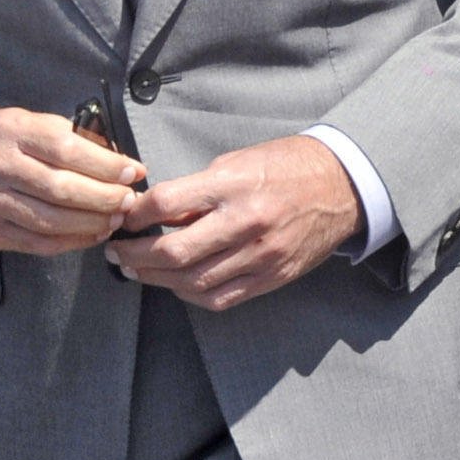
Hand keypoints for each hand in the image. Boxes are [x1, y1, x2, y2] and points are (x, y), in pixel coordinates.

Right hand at [0, 107, 145, 254]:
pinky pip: (36, 243)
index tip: (133, 171)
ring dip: (91, 223)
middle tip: (129, 200)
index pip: (66, 150)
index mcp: (12, 131)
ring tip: (115, 218)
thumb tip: (115, 159)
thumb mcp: (26, 121)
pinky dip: (70, 241)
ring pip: (50, 221)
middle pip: (61, 189)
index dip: (105, 164)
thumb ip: (67, 137)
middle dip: (104, 197)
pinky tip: (92, 234)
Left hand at [107, 135, 361, 311]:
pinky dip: (190, 295)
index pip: (167, 204)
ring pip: (192, 281)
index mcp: (234, 184)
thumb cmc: (287, 166)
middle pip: (174, 251)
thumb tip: (156, 213)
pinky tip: (176, 285)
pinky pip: (220, 297)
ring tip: (137, 271)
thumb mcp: (238, 161)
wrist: (342, 186)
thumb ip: (198, 190)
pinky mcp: (272, 277)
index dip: (135, 215)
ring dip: (156, 279)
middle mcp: (246, 222)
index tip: (121, 218)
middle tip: (117, 254)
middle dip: (135, 256)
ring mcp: (261, 255)